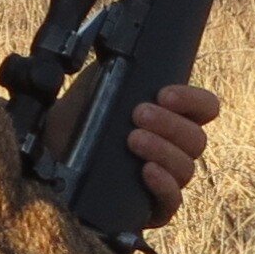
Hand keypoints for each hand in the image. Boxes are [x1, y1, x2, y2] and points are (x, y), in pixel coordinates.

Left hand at [37, 81, 222, 224]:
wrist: (49, 150)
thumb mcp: (100, 83)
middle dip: (170, 124)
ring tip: (133, 139)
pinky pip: (172, 202)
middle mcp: (174, 149)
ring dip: (163, 150)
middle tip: (138, 114)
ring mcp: (166, 180)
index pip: (205, 108)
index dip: (193, 100)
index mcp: (172, 118)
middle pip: (196, 139)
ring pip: (186, 168)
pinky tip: (146, 171)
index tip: (164, 94)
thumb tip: (127, 45)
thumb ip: (122, 67)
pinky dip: (164, 185)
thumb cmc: (79, 116)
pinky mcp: (151, 208)